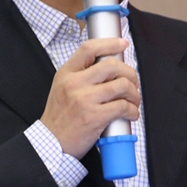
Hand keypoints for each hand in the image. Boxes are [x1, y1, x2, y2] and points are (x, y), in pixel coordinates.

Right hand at [40, 38, 139, 158]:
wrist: (51, 142)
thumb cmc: (60, 117)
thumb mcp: (62, 88)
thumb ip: (81, 75)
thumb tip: (110, 67)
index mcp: (66, 73)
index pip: (89, 49)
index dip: (110, 43)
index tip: (122, 44)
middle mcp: (75, 83)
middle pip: (112, 65)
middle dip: (129, 72)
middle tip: (133, 82)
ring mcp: (85, 100)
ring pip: (122, 85)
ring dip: (134, 93)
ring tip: (133, 100)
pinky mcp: (95, 117)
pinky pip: (123, 107)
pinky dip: (133, 110)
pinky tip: (131, 114)